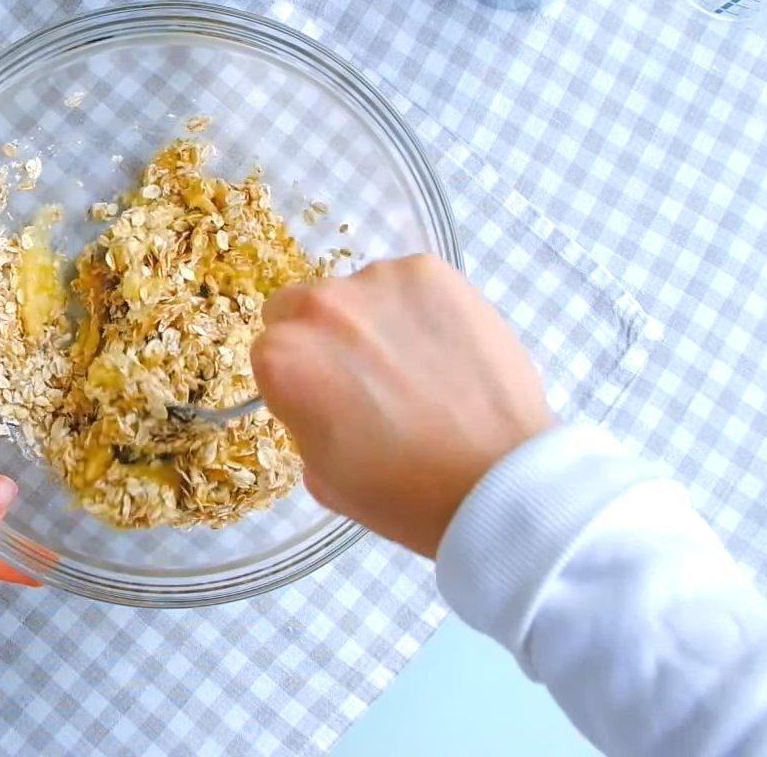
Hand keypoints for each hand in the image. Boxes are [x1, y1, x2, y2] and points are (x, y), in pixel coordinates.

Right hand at [253, 255, 552, 556]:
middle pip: (304, 307)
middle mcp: (321, 307)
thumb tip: (322, 396)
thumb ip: (302, 418)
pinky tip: (448, 351)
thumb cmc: (405, 494)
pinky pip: (410, 284)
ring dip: (376, 320)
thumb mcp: (322, 475)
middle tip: (372, 380)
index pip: (269, 350)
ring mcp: (378, 282)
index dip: (299, 378)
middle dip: (328, 338)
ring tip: (421, 370)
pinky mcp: (431, 272)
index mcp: (282, 358)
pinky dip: (422, 310)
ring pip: (360, 293)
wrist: (497, 481)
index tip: (329, 401)